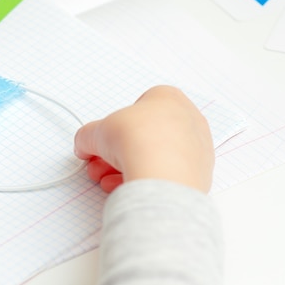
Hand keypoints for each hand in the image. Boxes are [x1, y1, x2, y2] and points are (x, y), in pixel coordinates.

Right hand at [74, 85, 213, 193]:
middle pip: (144, 135)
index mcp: (168, 97)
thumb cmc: (139, 140)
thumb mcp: (97, 131)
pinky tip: (127, 187)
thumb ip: (87, 136)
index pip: (135, 109)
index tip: (101, 140)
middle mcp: (188, 119)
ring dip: (128, 167)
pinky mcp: (199, 174)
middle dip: (117, 152)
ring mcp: (197, 148)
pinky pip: (168, 174)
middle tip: (99, 164)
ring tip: (107, 180)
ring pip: (156, 156)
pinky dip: (147, 180)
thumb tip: (84, 145)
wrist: (163, 174)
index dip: (113, 126)